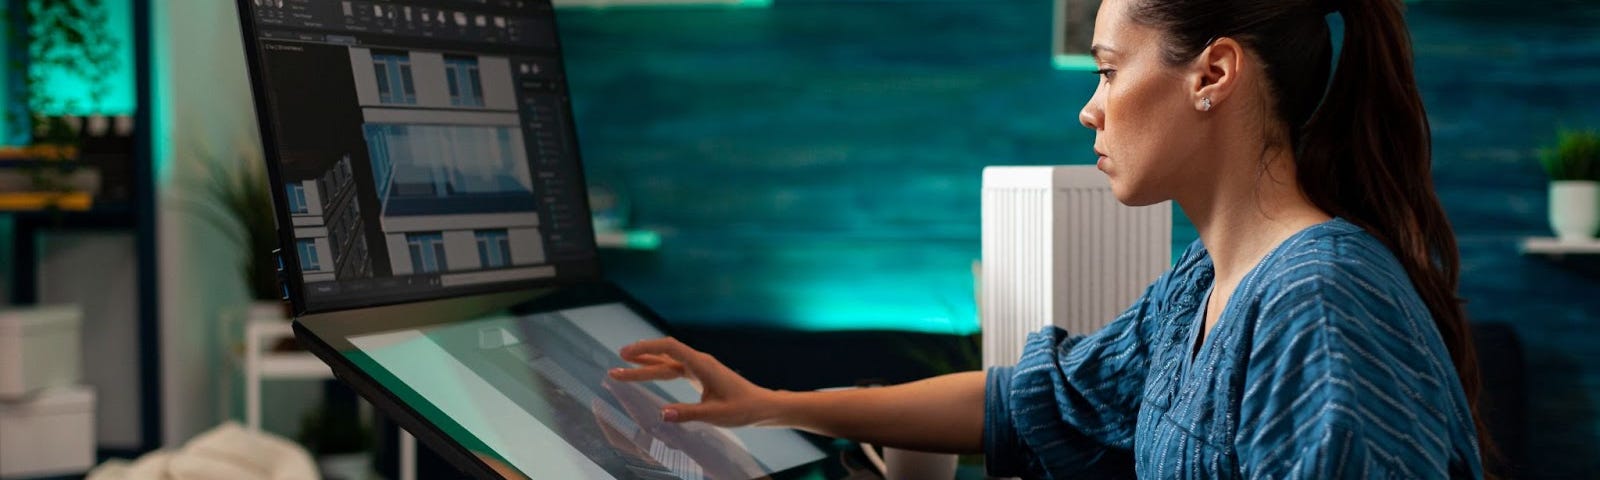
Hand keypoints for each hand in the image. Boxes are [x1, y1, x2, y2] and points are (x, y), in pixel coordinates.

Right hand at [609, 337, 781, 427]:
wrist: (761, 406)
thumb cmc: (742, 409)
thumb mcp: (714, 414)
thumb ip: (687, 413)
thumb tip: (661, 414)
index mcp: (702, 365)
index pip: (669, 349)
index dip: (646, 349)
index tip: (626, 354)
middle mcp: (698, 362)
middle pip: (664, 357)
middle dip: (639, 360)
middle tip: (615, 365)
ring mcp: (699, 367)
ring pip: (667, 361)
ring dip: (646, 363)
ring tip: (623, 364)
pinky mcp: (700, 374)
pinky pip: (674, 367)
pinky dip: (658, 367)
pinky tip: (649, 369)